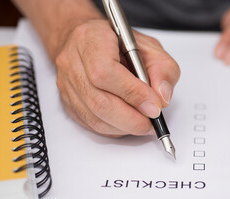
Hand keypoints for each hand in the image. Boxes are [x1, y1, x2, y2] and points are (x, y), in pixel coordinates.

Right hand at [55, 19, 179, 136]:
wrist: (89, 41)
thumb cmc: (118, 42)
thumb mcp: (150, 46)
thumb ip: (162, 69)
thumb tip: (161, 98)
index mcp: (91, 39)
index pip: (106, 71)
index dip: (132, 93)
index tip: (154, 106)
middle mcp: (72, 62)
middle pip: (99, 101)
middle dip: (132, 118)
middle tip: (152, 121)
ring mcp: (66, 84)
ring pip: (94, 117)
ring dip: (125, 126)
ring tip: (143, 123)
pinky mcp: (68, 102)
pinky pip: (91, 124)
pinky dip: (115, 129)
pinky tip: (128, 123)